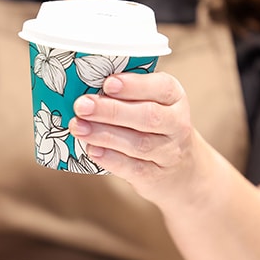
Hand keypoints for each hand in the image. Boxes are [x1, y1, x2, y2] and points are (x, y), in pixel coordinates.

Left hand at [68, 72, 195, 198]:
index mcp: (174, 97)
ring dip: (104, 134)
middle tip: (82, 105)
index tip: (108, 83)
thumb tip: (84, 84)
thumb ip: (125, 94)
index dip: (134, 85)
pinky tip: (91, 149)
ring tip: (78, 127)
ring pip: (139, 144)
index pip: (161, 88)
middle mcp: (176, 124)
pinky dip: (110, 159)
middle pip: (148, 116)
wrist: (181, 170)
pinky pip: (133, 168)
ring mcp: (168, 153)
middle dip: (111, 110)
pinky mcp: (155, 176)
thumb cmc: (154, 126)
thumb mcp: (151, 102)